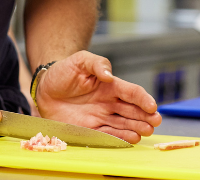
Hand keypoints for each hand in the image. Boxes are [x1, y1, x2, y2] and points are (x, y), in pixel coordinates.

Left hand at [34, 51, 161, 143]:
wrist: (45, 89)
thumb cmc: (64, 72)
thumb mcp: (80, 60)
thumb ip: (97, 63)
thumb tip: (109, 75)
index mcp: (110, 86)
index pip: (131, 92)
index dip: (143, 99)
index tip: (152, 106)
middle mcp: (109, 103)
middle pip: (132, 111)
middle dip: (145, 117)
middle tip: (155, 122)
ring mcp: (101, 117)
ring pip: (124, 124)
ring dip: (136, 128)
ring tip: (146, 132)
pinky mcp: (91, 129)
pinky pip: (109, 135)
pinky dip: (121, 138)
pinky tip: (132, 139)